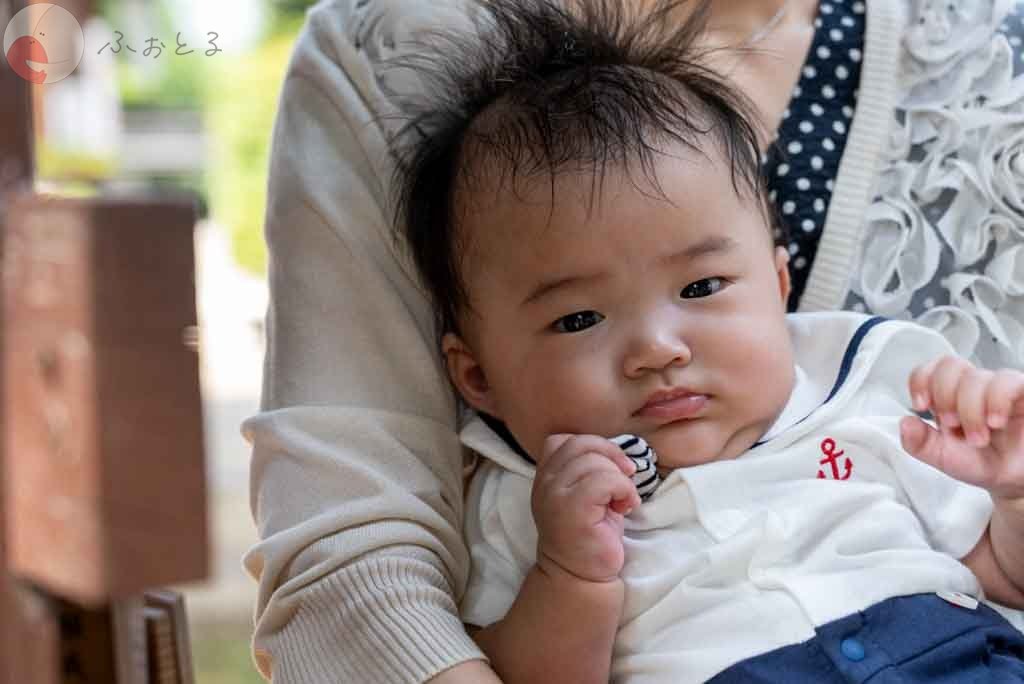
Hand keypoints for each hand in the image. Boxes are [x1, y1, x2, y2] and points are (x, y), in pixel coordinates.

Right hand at [531, 434, 641, 582]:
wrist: (580, 576)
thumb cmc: (590, 536)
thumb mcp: (584, 495)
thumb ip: (587, 470)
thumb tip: (616, 454)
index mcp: (545, 477)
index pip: (562, 440)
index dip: (592, 446)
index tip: (611, 467)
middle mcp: (544, 483)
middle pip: (580, 444)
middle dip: (611, 456)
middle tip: (625, 478)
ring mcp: (555, 495)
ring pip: (594, 461)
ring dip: (620, 478)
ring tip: (623, 500)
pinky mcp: (572, 509)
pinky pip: (605, 480)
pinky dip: (623, 489)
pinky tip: (625, 507)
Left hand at [901, 355, 1023, 500]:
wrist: (1016, 480)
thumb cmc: (984, 463)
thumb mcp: (944, 457)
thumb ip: (919, 443)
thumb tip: (905, 424)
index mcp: (949, 397)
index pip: (930, 369)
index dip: (921, 380)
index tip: (920, 404)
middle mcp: (973, 388)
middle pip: (950, 365)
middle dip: (944, 396)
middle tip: (952, 425)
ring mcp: (1000, 388)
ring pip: (977, 376)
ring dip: (971, 409)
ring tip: (978, 437)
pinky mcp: (1023, 393)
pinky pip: (1009, 381)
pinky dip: (997, 401)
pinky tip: (995, 422)